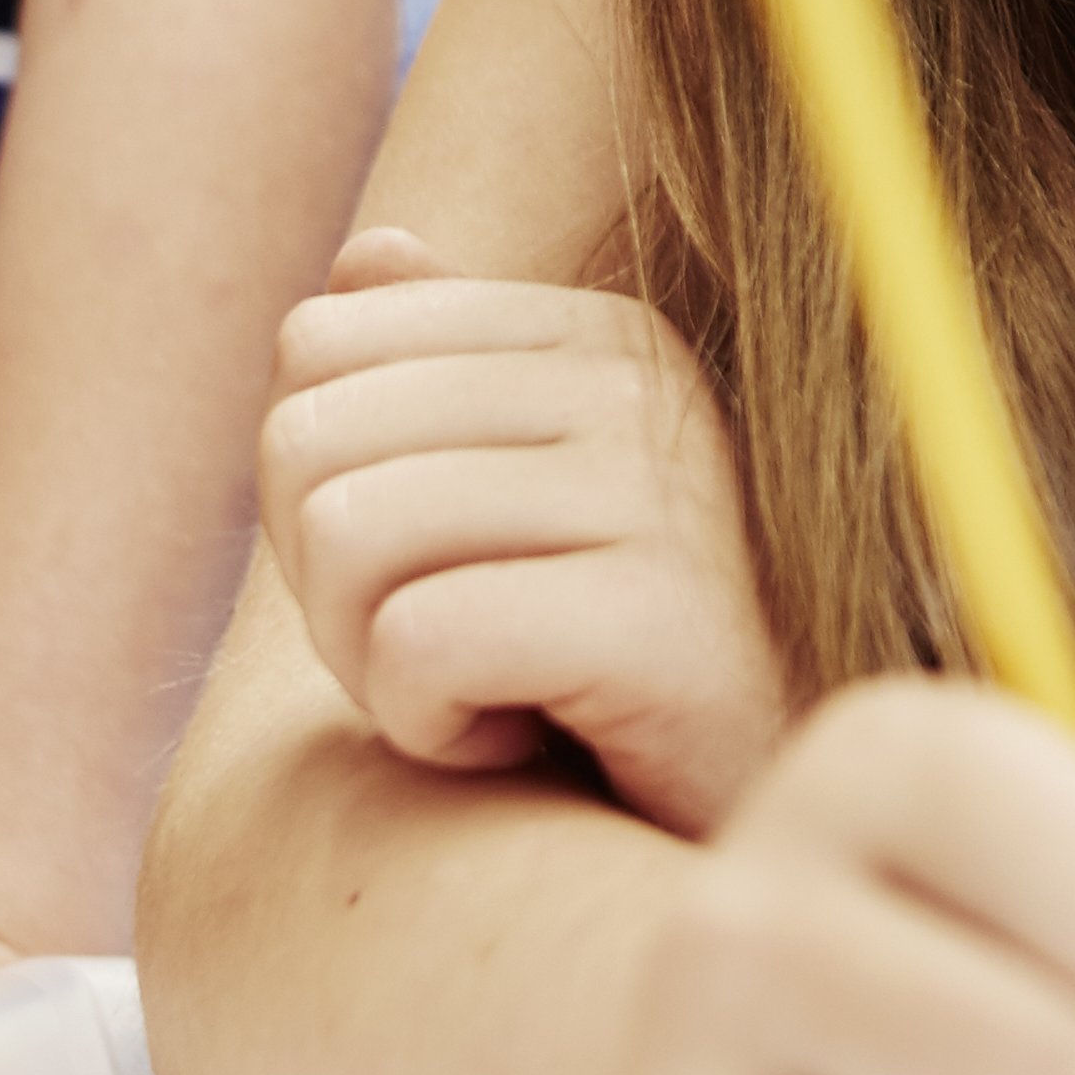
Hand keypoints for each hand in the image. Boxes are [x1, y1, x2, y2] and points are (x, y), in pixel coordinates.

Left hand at [259, 227, 795, 831]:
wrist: (769, 820)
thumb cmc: (623, 682)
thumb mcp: (522, 514)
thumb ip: (441, 378)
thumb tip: (366, 254)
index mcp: (601, 337)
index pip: (316, 347)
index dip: (319, 490)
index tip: (434, 575)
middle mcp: (639, 386)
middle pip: (306, 438)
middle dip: (328, 584)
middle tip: (445, 658)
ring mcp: (662, 495)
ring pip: (342, 535)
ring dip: (371, 664)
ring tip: (484, 698)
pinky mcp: (662, 618)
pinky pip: (414, 643)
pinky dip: (428, 728)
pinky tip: (521, 746)